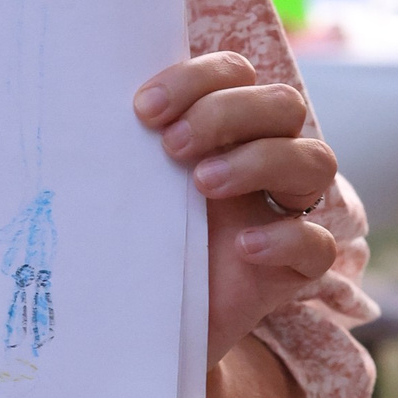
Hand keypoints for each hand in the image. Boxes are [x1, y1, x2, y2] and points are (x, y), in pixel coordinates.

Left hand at [135, 52, 337, 365]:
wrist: (135, 325)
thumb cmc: (126, 239)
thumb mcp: (125, 184)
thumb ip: (123, 141)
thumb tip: (78, 92)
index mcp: (223, 128)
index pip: (236, 72)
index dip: (198, 79)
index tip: (143, 109)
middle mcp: (262, 160)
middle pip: (284, 104)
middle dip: (227, 113)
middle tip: (172, 147)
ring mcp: (285, 212)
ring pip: (316, 159)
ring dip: (259, 160)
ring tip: (202, 184)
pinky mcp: (295, 269)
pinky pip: (319, 243)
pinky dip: (285, 237)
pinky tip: (242, 246)